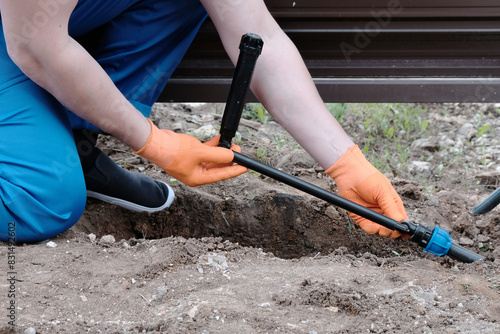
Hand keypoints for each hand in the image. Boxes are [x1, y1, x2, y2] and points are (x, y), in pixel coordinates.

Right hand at [133, 119, 247, 186]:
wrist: (156, 143)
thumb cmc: (172, 152)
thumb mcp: (200, 153)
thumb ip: (218, 155)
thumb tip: (231, 156)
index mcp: (197, 178)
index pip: (221, 176)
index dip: (234, 171)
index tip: (245, 167)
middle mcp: (196, 173)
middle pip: (218, 167)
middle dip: (229, 159)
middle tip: (238, 151)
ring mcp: (193, 163)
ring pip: (213, 159)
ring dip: (222, 152)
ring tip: (231, 144)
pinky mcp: (191, 154)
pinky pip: (206, 151)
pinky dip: (214, 146)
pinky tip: (220, 140)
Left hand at [326, 145, 407, 237]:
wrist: (348, 174)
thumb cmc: (368, 178)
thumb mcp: (384, 192)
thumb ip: (392, 208)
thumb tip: (401, 223)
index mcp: (393, 203)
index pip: (402, 219)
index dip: (404, 227)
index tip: (404, 232)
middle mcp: (384, 210)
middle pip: (392, 227)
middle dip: (392, 231)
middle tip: (390, 229)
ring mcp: (372, 214)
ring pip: (381, 229)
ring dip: (382, 231)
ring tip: (382, 227)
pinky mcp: (361, 217)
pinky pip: (369, 227)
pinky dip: (371, 229)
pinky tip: (372, 225)